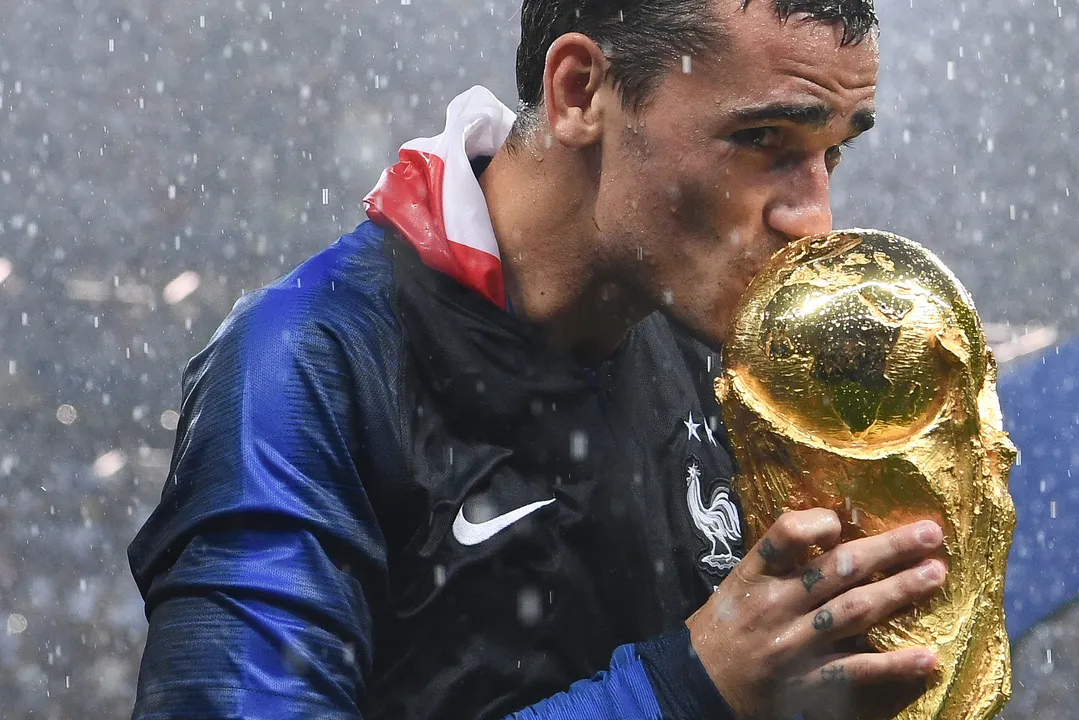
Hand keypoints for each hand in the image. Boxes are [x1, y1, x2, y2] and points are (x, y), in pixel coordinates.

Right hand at [686, 509, 946, 719]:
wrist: (697, 686)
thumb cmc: (722, 629)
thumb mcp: (737, 584)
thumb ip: (776, 562)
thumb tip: (829, 534)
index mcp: (755, 575)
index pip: (785, 534)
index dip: (819, 523)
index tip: (842, 522)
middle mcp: (776, 605)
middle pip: (839, 568)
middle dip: (888, 549)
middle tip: (930, 534)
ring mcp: (795, 644)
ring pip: (855, 611)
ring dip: (900, 591)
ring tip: (935, 574)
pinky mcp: (809, 682)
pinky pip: (857, 671)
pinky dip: (894, 665)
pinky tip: (926, 656)